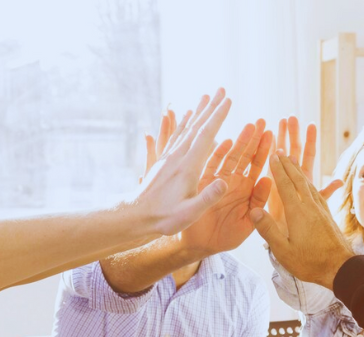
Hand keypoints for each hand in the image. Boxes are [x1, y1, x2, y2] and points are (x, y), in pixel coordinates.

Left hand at [135, 89, 233, 236]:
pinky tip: (186, 118)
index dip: (218, 117)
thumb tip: (224, 182)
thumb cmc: (164, 218)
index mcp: (188, 167)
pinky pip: (175, 137)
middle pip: (197, 126)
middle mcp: (178, 157)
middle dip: (211, 107)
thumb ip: (207, 198)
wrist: (135, 216)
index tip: (228, 100)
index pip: (206, 136)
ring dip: (198, 112)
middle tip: (222, 90)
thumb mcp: (189, 213)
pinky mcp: (163, 161)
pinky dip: (183, 124)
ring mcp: (169, 157)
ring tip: (206, 97)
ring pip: (186, 129)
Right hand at [175, 119, 273, 258]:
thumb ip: (258, 202)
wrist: (201, 247)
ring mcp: (218, 181)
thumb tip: (268, 179)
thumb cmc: (226, 237)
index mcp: (247, 190)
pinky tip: (227, 142)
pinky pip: (212, 167)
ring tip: (249, 126)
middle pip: (246, 157)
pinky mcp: (203, 185)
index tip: (273, 135)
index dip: (266, 151)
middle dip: (254, 139)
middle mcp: (233, 182)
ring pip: (231, 158)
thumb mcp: (248, 223)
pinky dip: (218, 155)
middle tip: (263, 121)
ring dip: (240, 142)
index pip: (258, 167)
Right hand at [251, 154, 355, 288]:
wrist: (339, 267)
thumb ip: (268, 229)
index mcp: (297, 213)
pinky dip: (310, 183)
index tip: (272, 155)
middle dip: (288, 164)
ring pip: (309, 184)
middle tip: (281, 151)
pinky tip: (309, 184)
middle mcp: (310, 206)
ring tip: (294, 160)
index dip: (278, 170)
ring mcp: (321, 210)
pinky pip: (317, 192)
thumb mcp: (283, 250)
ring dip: (299, 170)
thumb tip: (254, 210)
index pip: (285, 185)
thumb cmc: (309, 262)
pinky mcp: (327, 215)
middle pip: (298, 179)